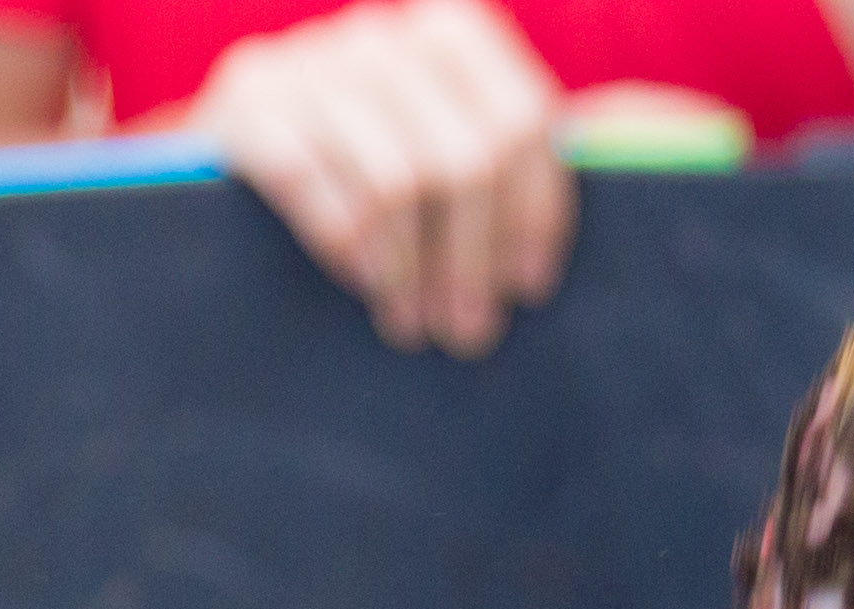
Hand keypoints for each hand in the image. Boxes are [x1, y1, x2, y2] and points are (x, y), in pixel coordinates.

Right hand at [189, 0, 576, 357]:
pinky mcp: (246, 102)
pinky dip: (348, 245)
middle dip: (472, 262)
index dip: (534, 214)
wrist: (227, 148)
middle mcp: (381, 32)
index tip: (529, 290)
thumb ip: (506, 157)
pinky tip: (365, 286)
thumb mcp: (440, 144)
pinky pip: (312, 182)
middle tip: (468, 334)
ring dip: (411, 272)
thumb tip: (626, 186)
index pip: (521, 121)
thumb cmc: (359, 167)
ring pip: (395, 181)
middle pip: (465, 160)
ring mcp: (309, 61)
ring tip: (412, 327)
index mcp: (450, 30)